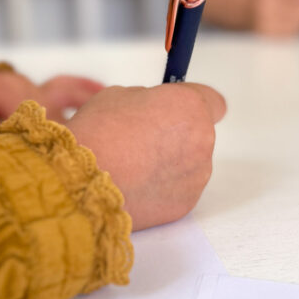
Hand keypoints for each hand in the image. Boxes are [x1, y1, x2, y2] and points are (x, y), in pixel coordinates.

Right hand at [65, 83, 226, 230]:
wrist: (84, 182)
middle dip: (178, 135)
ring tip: (136, 166)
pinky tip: (137, 184)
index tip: (181, 110)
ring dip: (171, 162)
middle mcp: (202, 141)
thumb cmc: (98, 134)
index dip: (194, 105)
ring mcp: (196, 175)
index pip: (214, 102)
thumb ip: (149, 101)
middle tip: (144, 140)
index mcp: (190, 107)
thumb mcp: (120, 95)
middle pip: (199, 134)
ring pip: (191, 164)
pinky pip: (180, 189)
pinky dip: (164, 187)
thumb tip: (154, 110)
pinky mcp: (186, 203)